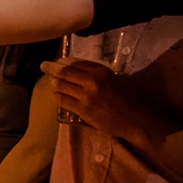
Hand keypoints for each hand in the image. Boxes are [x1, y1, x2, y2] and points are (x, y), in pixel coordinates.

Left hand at [42, 58, 171, 145]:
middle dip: (52, 69)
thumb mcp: (119, 79)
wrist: (138, 120)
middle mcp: (91, 82)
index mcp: (102, 71)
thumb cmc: (133, 98)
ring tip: (52, 82)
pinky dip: (58, 96)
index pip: (76, 63)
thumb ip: (100, 74)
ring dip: (54, 83)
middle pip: (65, 72)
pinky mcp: (82, 110)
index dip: (63, 61)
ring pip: (61, 86)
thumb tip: (83, 71)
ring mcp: (85, 97)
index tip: (56, 61)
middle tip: (44, 66)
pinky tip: (56, 95)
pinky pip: (63, 101)